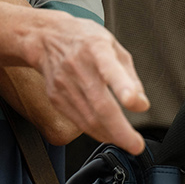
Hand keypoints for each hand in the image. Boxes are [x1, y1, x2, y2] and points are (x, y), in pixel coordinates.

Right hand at [27, 12, 149, 153]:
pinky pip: (79, 121)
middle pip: (99, 104)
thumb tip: (140, 103)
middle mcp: (78, 66)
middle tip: (136, 144)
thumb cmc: (83, 40)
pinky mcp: (56, 98)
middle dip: (120, 129)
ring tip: (128, 142)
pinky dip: (97, 132)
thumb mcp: (112, 45)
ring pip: (89, 119)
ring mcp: (64, 84)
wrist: (45, 39)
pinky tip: (108, 133)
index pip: (109, 68)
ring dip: (110, 135)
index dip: (122, 86)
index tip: (134, 102)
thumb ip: (129, 74)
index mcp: (96, 48)